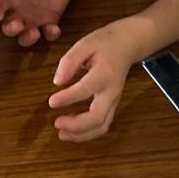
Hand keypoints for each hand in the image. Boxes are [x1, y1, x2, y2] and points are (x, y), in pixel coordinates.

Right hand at [0, 0, 76, 46]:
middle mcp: (18, 11)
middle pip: (8, 27)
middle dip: (10, 29)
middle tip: (18, 24)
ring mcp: (33, 18)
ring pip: (24, 37)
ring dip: (27, 38)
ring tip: (34, 32)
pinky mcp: (49, 22)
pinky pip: (48, 34)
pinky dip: (50, 35)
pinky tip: (54, 28)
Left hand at [48, 19, 139, 141]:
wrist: (127, 45)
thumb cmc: (104, 43)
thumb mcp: (85, 44)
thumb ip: (70, 61)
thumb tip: (57, 82)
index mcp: (104, 74)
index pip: (85, 90)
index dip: (67, 98)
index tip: (51, 102)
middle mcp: (111, 92)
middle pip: (97, 117)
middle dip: (76, 126)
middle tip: (56, 123)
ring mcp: (114, 101)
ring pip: (102, 126)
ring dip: (81, 135)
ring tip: (62, 133)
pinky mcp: (112, 106)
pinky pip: (103, 125)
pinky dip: (88, 133)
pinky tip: (72, 131)